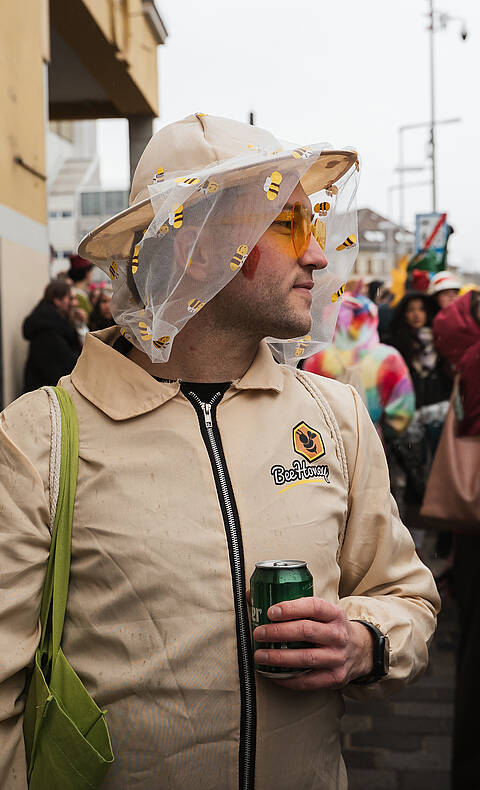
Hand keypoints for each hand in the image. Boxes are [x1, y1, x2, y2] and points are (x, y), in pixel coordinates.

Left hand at [253, 597, 373, 689]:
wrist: (360, 650)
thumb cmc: (330, 627)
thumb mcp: (323, 612)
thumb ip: (295, 605)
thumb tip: (252, 595)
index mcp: (335, 614)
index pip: (313, 607)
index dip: (291, 608)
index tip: (270, 611)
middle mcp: (338, 635)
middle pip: (306, 631)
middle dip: (278, 632)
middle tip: (258, 633)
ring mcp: (338, 658)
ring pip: (306, 658)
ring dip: (279, 657)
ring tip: (260, 655)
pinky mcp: (335, 678)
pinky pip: (308, 681)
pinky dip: (288, 679)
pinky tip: (273, 674)